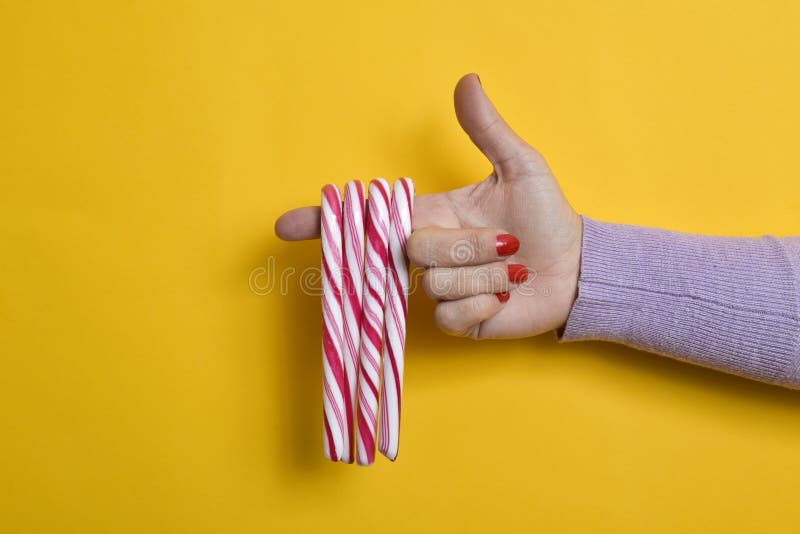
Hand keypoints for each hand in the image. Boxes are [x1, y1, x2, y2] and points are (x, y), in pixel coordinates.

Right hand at [275, 73, 582, 338]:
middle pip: (415, 249)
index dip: (327, 223)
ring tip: (512, 270)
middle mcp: (429, 254)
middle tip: (508, 244)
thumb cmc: (546, 217)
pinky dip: (486, 304)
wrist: (575, 267)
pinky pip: (452, 316)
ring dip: (486, 275)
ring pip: (438, 283)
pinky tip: (505, 297)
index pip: (370, 221)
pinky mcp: (458, 323)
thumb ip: (487, 129)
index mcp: (432, 217)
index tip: (286, 226)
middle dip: (467, 246)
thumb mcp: (519, 166)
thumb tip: (467, 81)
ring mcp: (440, 290)